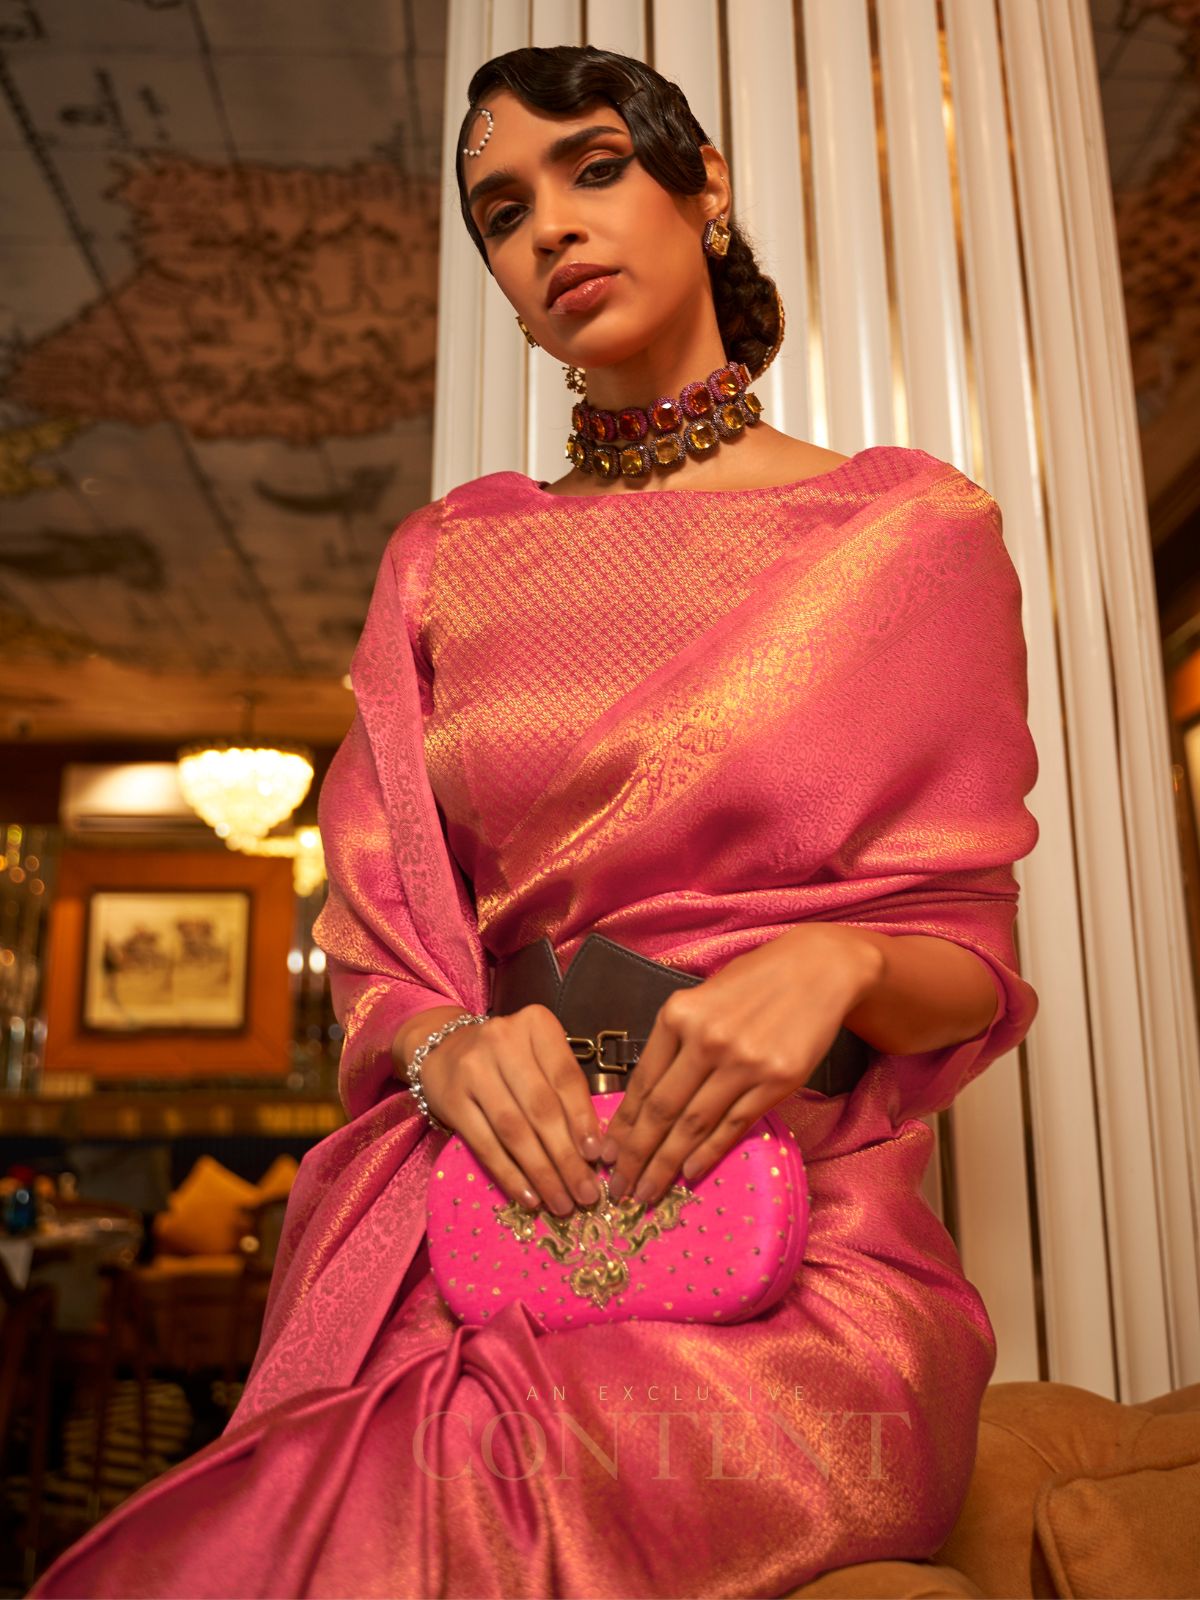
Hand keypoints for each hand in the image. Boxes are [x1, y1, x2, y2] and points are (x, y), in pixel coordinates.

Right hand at [416, 1005, 606, 1216]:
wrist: (444, 1048)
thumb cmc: (508, 1058)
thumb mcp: (539, 1056)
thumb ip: (565, 1090)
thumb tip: (596, 1150)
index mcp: (535, 1024)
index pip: (565, 1077)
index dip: (583, 1119)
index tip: (598, 1156)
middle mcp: (502, 1039)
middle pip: (541, 1108)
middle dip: (567, 1157)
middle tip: (586, 1193)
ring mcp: (473, 1068)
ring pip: (514, 1131)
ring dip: (542, 1172)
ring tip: (562, 1202)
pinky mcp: (451, 1099)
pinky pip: (485, 1145)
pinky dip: (510, 1175)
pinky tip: (529, 1197)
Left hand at [599, 926, 882, 1206]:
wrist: (818, 968)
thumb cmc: (754, 981)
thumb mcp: (702, 998)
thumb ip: (676, 1040)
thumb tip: (647, 1097)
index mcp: (679, 1016)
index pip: (642, 1083)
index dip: (622, 1126)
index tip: (606, 1154)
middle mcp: (706, 1040)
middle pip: (661, 1110)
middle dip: (635, 1155)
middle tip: (618, 1188)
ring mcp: (742, 1062)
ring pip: (693, 1124)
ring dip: (666, 1164)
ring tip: (646, 1192)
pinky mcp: (776, 1081)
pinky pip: (733, 1125)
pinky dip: (709, 1153)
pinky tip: (690, 1173)